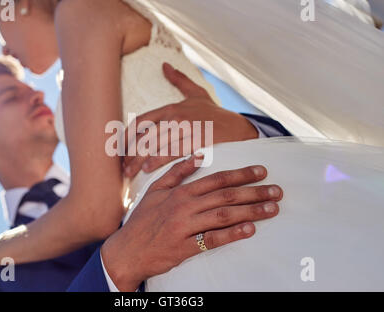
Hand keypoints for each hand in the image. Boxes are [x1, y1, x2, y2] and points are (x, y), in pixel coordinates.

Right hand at [102, 154, 281, 290]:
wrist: (127, 250)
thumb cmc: (142, 220)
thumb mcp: (155, 190)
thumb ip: (176, 172)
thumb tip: (197, 155)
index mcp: (181, 191)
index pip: (216, 179)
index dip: (241, 174)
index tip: (261, 171)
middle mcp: (185, 206)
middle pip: (226, 195)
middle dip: (254, 191)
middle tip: (277, 190)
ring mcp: (186, 226)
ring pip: (224, 215)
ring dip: (251, 211)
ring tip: (272, 209)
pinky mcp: (185, 246)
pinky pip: (212, 239)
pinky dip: (232, 234)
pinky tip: (250, 230)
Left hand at [123, 63, 258, 177]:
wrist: (238, 128)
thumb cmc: (214, 114)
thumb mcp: (197, 94)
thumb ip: (179, 80)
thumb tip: (164, 65)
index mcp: (171, 108)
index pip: (141, 121)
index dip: (126, 136)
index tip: (118, 148)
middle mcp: (175, 118)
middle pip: (145, 137)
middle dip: (130, 154)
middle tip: (122, 167)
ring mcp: (186, 130)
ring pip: (155, 146)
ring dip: (139, 161)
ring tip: (129, 173)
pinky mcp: (196, 142)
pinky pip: (172, 153)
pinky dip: (158, 161)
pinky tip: (148, 170)